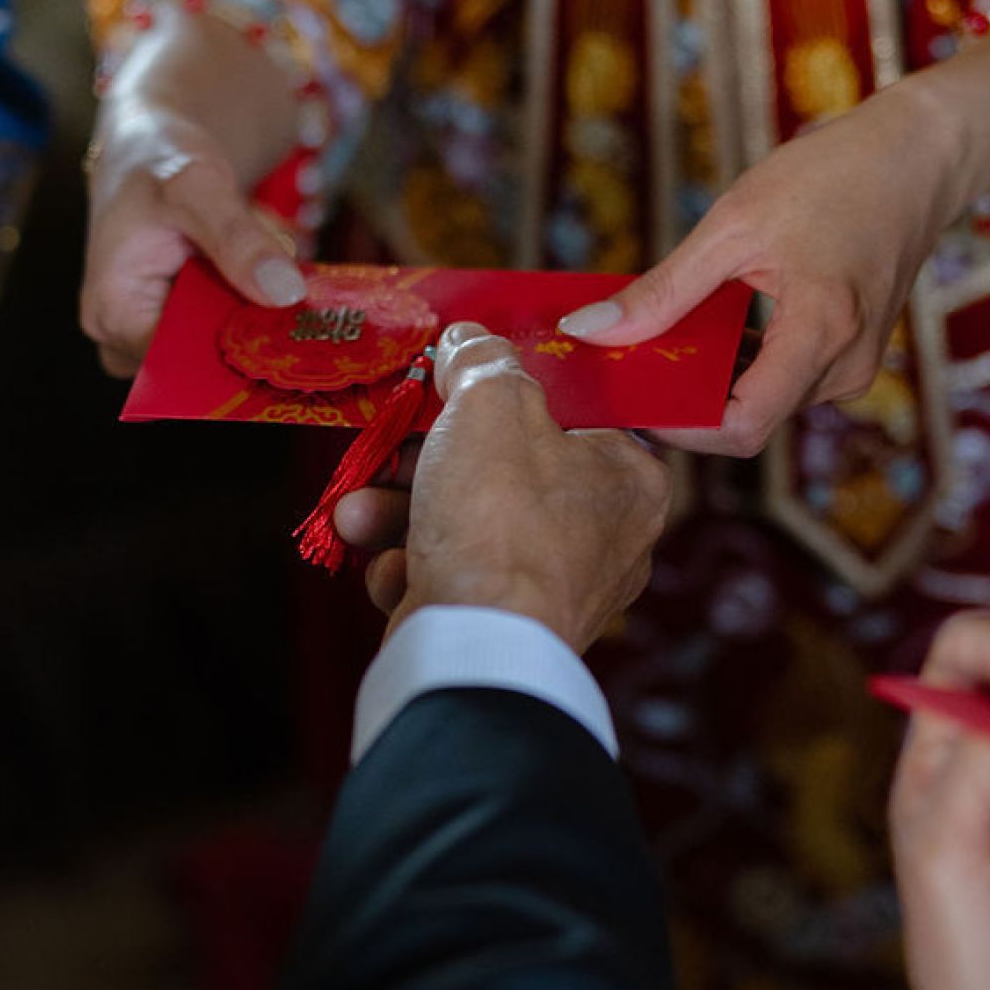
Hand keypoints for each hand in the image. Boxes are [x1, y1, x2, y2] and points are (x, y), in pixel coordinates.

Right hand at [82, 106, 305, 377]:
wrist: (153, 146)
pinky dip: (253, 303)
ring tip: (262, 257)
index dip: (231, 354)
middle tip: (280, 281)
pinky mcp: (180, 323)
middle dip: (249, 327)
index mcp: (113, 313)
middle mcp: (124, 337)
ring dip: (254, 311)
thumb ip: (238, 239)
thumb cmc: (159, 160)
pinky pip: (227, 331)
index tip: (281, 327)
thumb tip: (285, 293)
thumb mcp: (199, 186)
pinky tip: (262, 267)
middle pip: (202, 364)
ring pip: (222, 347)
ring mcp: (152, 334)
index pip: (177, 366)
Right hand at [357, 323, 670, 651]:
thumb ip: (482, 358)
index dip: (510, 388)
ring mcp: (553, 590)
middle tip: (394, 446)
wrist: (472, 649)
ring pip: (468, 526)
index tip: (459, 380)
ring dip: (401, 512)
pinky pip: (454, 580)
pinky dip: (413, 569)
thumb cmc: (500, 520)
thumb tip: (468, 340)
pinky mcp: (506, 631)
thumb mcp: (490, 404)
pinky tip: (393, 570)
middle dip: (429, 458)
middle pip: (507, 469)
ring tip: (360, 511)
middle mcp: (604, 539)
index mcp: (629, 478)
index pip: (575, 411)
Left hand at [557, 79, 963, 454]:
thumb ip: (662, 290)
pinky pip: (784, 376)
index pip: (742, 427)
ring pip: (764, 398)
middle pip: (748, 416)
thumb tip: (589, 329)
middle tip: (630, 357)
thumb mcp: (734, 225)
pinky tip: (714, 320)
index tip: (631, 396)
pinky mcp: (850, 353)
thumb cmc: (834, 175)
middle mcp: (845, 367)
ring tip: (667, 329)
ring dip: (711, 376)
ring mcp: (853, 365)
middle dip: (685, 396)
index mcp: (822, 335)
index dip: (679, 427)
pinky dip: (741, 359)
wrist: (919, 154)